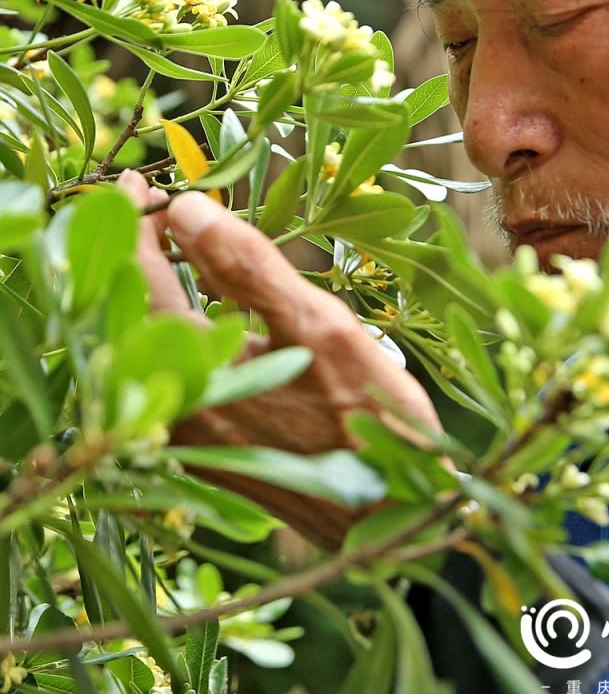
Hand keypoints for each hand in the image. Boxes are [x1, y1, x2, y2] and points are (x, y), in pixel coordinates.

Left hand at [118, 171, 440, 547]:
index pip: (140, 277)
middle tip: (158, 209)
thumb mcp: (318, 327)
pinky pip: (173, 370)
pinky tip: (202, 311)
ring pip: (152, 342)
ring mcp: (187, 433)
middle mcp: (174, 405)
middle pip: (134, 309)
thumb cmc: (368, 418)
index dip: (134, 221)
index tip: (138, 180)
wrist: (390, 514)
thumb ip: (249, 267)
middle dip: (141, 253)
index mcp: (193, 369)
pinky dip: (177, 327)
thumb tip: (185, 208)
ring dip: (157, 289)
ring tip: (176, 248)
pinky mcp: (206, 448)